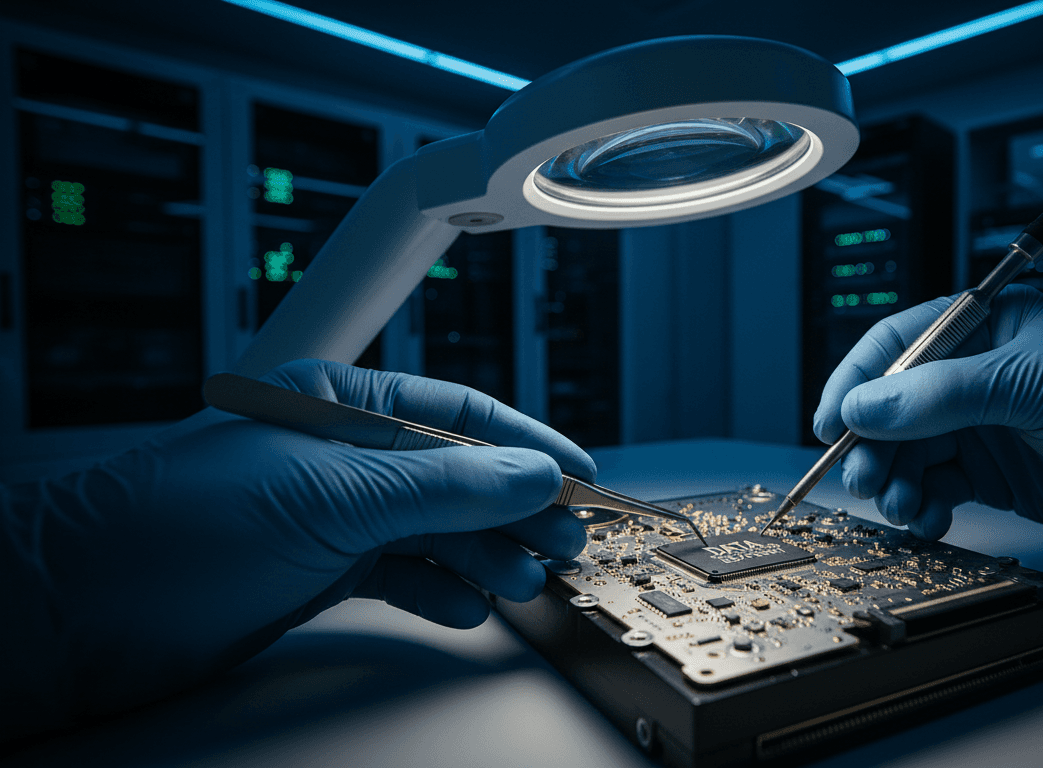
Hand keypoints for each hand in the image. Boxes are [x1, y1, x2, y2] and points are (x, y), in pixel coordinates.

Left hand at [2, 359, 593, 738]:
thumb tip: (526, 474)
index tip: (577, 473)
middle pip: (457, 475)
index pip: (458, 413)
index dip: (525, 443)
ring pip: (436, 530)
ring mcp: (330, 516)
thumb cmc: (169, 529)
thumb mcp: (325, 495)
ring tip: (521, 581)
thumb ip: (438, 485)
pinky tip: (465, 605)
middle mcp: (340, 457)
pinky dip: (439, 590)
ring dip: (484, 555)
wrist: (76, 615)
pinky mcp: (318, 572)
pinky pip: (402, 575)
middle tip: (563, 542)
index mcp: (338, 405)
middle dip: (514, 509)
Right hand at [814, 284, 1042, 560]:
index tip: (831, 423)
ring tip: (903, 507)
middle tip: (868, 479)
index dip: (856, 380)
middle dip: (871, 442)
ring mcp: (984, 425)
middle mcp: (975, 373)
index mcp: (986, 327)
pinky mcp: (995, 472)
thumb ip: (947, 394)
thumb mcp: (1040, 386)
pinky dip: (922, 504)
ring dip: (893, 479)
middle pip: (892, 403)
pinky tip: (930, 519)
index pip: (896, 343)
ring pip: (907, 450)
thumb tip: (865, 403)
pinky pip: (935, 485)